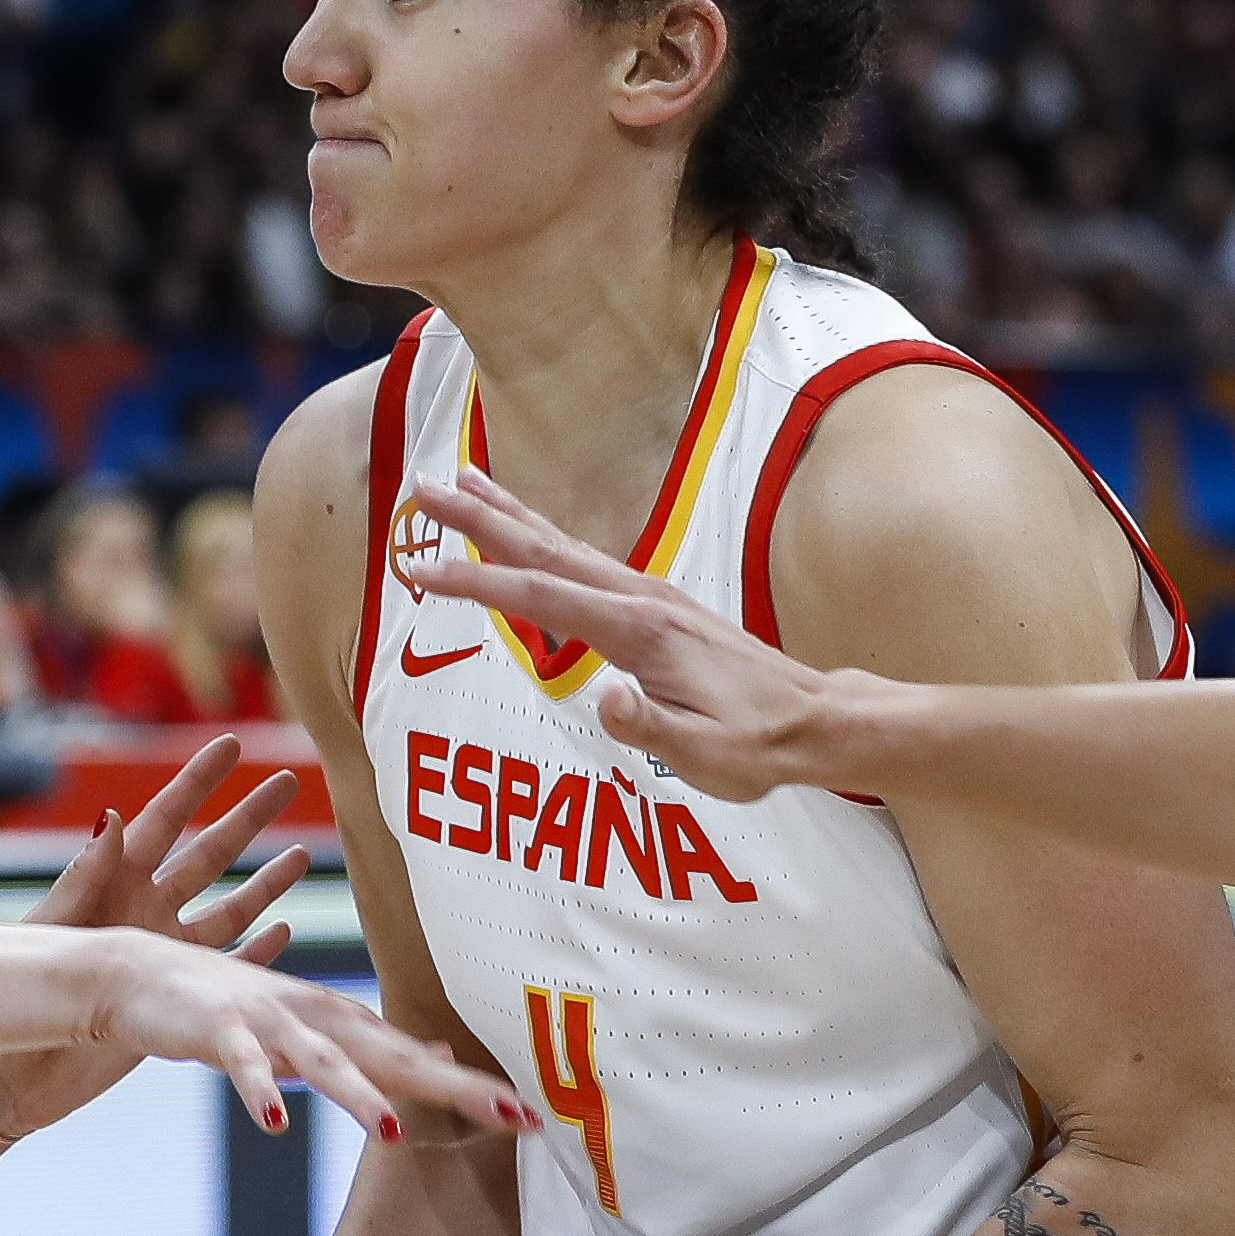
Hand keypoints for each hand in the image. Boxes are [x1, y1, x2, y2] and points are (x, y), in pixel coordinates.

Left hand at [0, 742, 315, 1141]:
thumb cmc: (17, 993)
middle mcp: (145, 909)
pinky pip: (228, 966)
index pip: (164, 818)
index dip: (197, 780)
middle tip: (288, 778)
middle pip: (209, 853)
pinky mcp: (175, 996)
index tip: (230, 742)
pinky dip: (258, 951)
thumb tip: (113, 813)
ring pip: (228, 908)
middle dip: (248, 817)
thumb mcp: (53, 926)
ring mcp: (164, 952)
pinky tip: (283, 932)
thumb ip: (85, 874)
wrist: (12, 1068)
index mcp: (113, 881)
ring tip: (302, 854)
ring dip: (264, 884)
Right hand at [94, 935, 537, 1145]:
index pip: (421, 1060)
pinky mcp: (217, 1030)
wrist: (139, 972)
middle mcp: (318, 1015)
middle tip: (511, 1117)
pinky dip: (257, 1091)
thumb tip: (438, 1053)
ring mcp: (268, 1020)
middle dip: (454, 1088)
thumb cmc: (232, 1010)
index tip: (532, 1118)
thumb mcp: (309, 1028)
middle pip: (396, 1056)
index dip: (475, 1089)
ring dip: (357, 1094)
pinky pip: (242, 1065)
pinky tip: (272, 1124)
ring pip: (324, 1061)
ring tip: (393, 1131)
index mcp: (344, 1021)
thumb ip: (371, 1045)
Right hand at [404, 468, 846, 803]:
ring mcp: (650, 595)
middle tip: (422, 487)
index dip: (477, 582)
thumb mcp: (706, 754)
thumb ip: (651, 726)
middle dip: (479, 519)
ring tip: (458, 482)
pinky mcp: (655, 604)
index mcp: (641, 631)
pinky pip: (583, 561)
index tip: (421, 568)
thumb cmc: (756, 744)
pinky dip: (542, 537)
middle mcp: (642, 598)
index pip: (542, 598)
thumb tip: (602, 699)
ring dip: (507, 515)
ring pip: (563, 545)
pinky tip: (527, 536)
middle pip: (544, 550)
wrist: (813, 720)